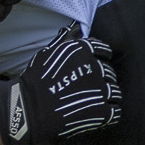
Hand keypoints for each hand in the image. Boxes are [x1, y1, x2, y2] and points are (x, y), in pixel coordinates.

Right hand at [0, 28, 122, 144]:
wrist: (29, 110)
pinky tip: (99, 115)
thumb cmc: (34, 82)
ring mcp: (100, 90)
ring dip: (106, 97)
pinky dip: (109, 114)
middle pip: (109, 72)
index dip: (101, 60)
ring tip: (94, 104)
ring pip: (115, 91)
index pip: (104, 51)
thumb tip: (74, 28)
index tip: (94, 68)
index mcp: (83, 51)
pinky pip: (115, 111)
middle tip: (88, 90)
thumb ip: (64, 41)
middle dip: (101, 80)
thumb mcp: (46, 53)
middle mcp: (95, 67)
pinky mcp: (101, 111)